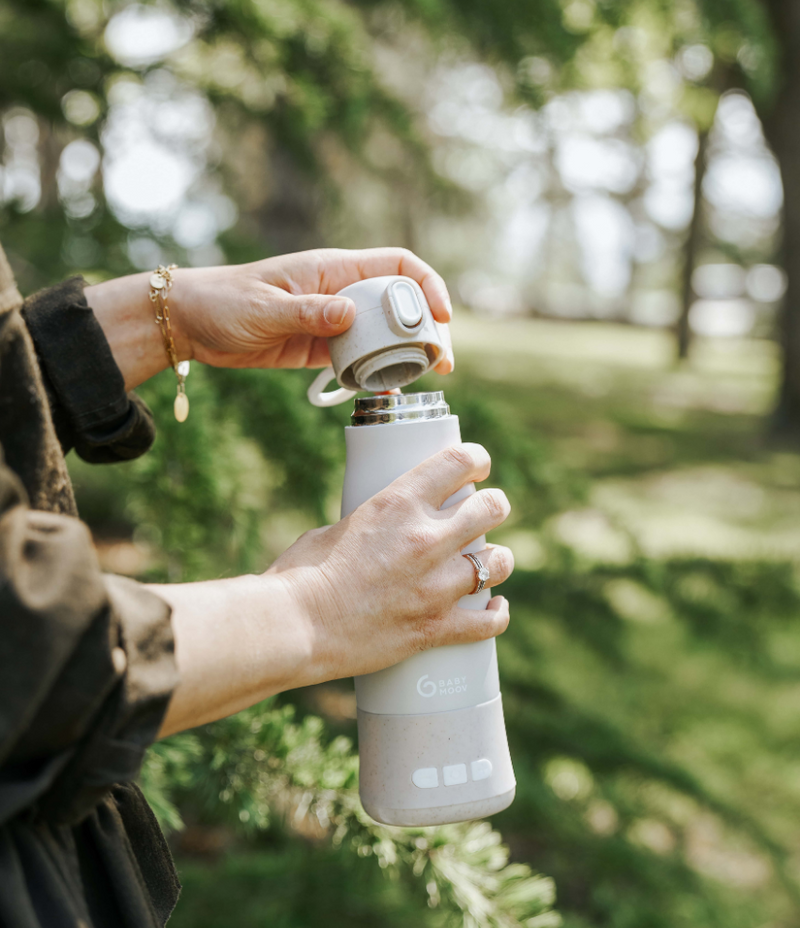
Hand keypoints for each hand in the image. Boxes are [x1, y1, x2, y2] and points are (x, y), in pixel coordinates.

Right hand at [153, 442, 512, 735]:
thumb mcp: (336, 529)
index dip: (476, 460)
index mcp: (398, 503)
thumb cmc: (300, 576)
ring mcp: (434, 586)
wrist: (293, 627)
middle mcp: (425, 538)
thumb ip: (369, 526)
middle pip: (491, 509)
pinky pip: (487, 622)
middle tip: (489, 512)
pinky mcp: (434, 627)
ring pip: (497, 562)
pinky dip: (495, 614)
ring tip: (493, 561)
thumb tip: (380, 532)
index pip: (458, 462)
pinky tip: (495, 608)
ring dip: (498, 560)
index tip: (478, 466)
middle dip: (494, 507)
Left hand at [171, 247, 453, 372]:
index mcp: (332, 269)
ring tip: (424, 377)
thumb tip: (352, 315)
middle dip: (427, 328)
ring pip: (385, 333)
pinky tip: (388, 390)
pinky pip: (360, 357)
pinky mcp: (321, 347)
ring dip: (407, 353)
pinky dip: (378, 372)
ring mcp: (333, 320)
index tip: (441, 316)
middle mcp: (340, 292)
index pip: (396, 266)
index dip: (427, 284)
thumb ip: (308, 312)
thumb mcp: (263, 309)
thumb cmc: (222, 302)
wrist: (191, 322)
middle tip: (441, 361)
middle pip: (400, 303)